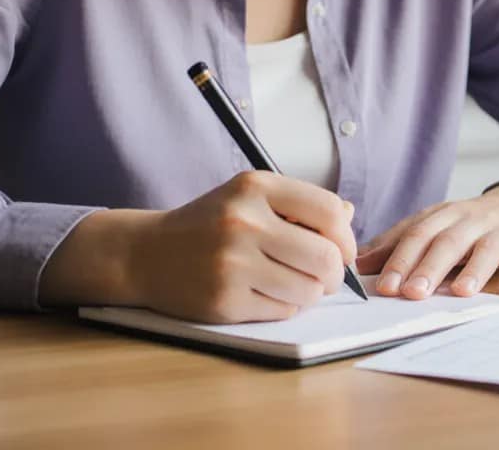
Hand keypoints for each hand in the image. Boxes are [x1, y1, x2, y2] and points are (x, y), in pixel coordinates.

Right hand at [126, 172, 356, 322]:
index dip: (347, 236)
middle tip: (330, 276)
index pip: (329, 211)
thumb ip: (301, 203)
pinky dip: (287, 306)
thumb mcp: (251, 196)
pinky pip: (283, 310)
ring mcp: (232, 263)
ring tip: (297, 283)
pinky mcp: (224, 301)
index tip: (344, 249)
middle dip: (336, 273)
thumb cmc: (210, 222)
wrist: (147, 252)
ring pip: (308, 289)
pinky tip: (270, 293)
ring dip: (313, 292)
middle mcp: (244, 222)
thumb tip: (350, 214)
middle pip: (324, 256)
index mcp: (256, 187)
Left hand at [355, 182, 498, 298]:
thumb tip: (360, 263)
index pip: (418, 234)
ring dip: (475, 269)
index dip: (399, 258)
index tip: (382, 286)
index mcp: (446, 215)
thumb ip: (401, 241)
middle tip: (412, 294)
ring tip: (461, 292)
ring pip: (490, 247)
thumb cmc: (475, 222)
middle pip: (449, 241)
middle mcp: (474, 219)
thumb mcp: (438, 224)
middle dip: (429, 267)